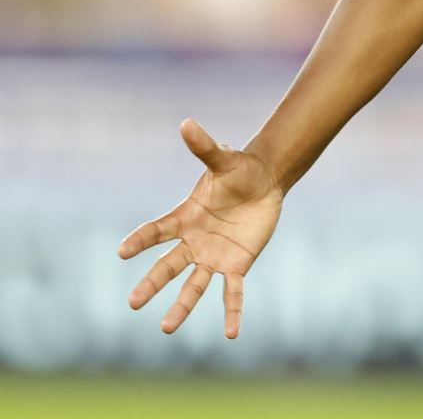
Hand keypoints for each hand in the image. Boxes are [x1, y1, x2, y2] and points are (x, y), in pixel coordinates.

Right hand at [118, 119, 283, 337]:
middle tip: (132, 303)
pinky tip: (231, 333)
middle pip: (168, 265)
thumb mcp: (224, 159)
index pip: (156, 231)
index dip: (140, 240)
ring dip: (181, 306)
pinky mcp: (237, 264)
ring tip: (166, 329)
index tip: (122, 251)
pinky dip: (233, 311)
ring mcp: (213, 256)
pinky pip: (233, 291)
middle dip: (152, 283)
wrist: (266, 181)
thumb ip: (206, 147)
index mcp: (185, 216)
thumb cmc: (240, 169)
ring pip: (194, 285)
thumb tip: (187, 123)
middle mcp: (193, 241)